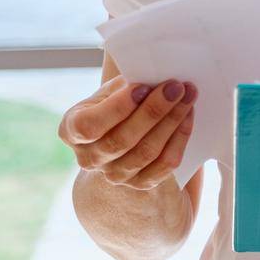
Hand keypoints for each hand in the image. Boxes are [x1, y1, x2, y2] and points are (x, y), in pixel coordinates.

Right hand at [57, 74, 197, 190]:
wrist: (124, 131)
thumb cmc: (116, 103)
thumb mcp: (110, 91)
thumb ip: (124, 85)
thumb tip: (152, 75)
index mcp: (71, 130)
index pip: (90, 126)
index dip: (117, 108)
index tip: (143, 87)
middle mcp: (89, 158)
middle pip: (123, 140)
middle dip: (153, 110)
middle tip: (176, 87)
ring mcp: (114, 175)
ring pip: (147, 152)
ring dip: (171, 121)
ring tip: (188, 96)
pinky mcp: (140, 183)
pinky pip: (164, 165)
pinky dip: (179, 139)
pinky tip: (188, 116)